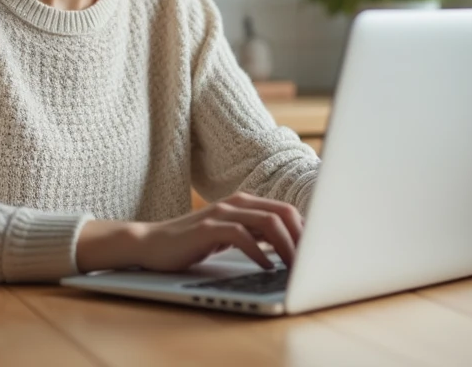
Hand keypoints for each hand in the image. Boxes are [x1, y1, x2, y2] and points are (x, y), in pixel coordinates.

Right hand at [75, 192, 302, 273]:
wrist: (153, 244)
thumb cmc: (194, 242)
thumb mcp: (231, 235)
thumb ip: (257, 235)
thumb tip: (291, 246)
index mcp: (245, 202)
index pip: (286, 210)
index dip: (306, 230)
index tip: (318, 251)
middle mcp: (237, 203)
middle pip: (283, 213)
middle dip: (302, 238)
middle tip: (311, 262)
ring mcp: (222, 213)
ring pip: (267, 223)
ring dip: (286, 247)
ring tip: (294, 268)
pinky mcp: (208, 228)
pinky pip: (241, 236)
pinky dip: (258, 253)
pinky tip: (265, 267)